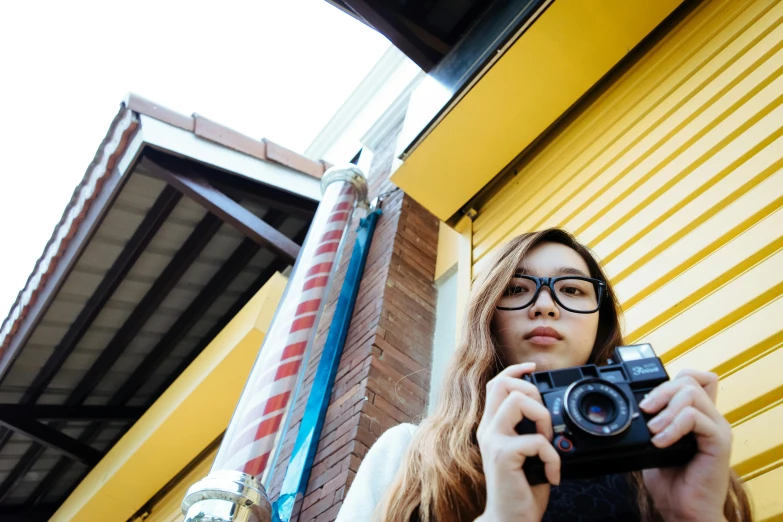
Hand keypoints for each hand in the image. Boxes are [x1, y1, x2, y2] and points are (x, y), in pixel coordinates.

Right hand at [476, 362, 559, 521]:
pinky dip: (553, 457)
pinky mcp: (503, 455)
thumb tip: (547, 413)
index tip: (532, 368)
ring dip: (542, 418)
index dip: (514, 370)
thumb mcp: (524, 453)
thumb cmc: (521, 489)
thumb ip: (527, 431)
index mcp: (492, 426)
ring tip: (548, 442)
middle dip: (531, 392)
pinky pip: (537, 441)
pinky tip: (553, 474)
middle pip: (503, 385)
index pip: (496, 385)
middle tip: (543, 420)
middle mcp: (488, 430)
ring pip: (518, 402)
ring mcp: (494, 441)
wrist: (511, 519)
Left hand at [639, 369, 731, 521]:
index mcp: (696, 414)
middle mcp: (710, 417)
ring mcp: (717, 427)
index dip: (668, 379)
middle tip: (645, 411)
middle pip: (689, 379)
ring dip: (665, 409)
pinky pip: (695, 417)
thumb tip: (633, 404)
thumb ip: (651, 420)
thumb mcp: (652, 441)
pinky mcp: (720, 441)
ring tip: (653, 431)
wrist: (682, 509)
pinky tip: (661, 443)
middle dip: (660, 391)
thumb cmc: (669, 480)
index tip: (647, 401)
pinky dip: (673, 426)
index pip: (692, 377)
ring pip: (691, 393)